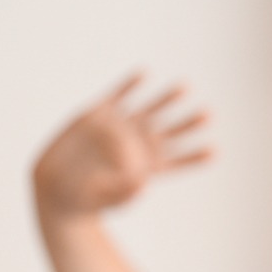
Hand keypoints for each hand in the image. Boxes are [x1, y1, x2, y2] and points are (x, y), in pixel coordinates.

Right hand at [33, 75, 212, 219]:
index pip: (176, 161)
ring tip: (185, 87)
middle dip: (188, 124)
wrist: (57, 186)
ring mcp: (118, 127)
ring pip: (149, 111)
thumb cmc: (87, 198)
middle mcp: (137, 144)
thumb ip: (124, 191)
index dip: (194, 158)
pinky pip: (117, 96)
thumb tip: (142, 183)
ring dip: (167, 100)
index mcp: (146, 167)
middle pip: (170, 132)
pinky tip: (144, 73)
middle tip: (208, 115)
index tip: (214, 153)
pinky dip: (129, 86)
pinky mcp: (97, 114)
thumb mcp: (106, 197)